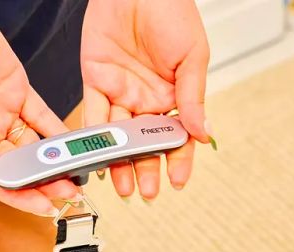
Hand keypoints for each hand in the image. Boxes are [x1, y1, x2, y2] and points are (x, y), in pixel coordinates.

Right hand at [0, 0, 79, 215]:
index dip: (19, 197)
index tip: (43, 208)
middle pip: (19, 168)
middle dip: (43, 183)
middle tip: (69, 194)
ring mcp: (2, 116)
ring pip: (33, 147)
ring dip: (54, 161)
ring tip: (77, 174)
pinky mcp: (18, 93)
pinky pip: (41, 117)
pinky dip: (57, 131)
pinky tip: (74, 144)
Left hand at [81, 0, 212, 198]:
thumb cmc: (172, 12)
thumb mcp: (192, 57)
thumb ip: (192, 98)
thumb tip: (202, 133)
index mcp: (173, 95)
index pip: (175, 136)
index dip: (177, 160)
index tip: (176, 181)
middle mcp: (146, 99)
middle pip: (144, 143)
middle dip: (145, 169)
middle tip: (146, 192)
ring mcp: (120, 92)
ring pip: (117, 136)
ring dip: (118, 162)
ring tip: (121, 186)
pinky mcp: (95, 81)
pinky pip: (93, 114)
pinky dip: (92, 137)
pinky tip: (94, 157)